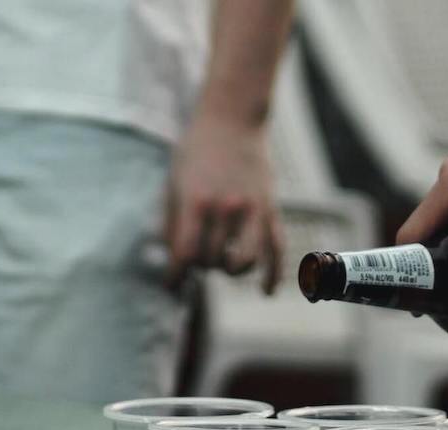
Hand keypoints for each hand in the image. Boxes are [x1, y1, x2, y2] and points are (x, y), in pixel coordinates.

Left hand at [162, 115, 283, 294]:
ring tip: (224, 263)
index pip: (185, 253)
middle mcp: (226, 208)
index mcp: (196, 201)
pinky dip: (273, 275)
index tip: (172, 284)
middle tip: (197, 256)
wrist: (231, 120)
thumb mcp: (173, 183)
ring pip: (244, 261)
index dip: (175, 275)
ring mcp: (252, 210)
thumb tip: (172, 259)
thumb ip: (171, 222)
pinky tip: (265, 292)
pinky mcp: (270, 209)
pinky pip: (276, 250)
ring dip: (230, 270)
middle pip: (212, 259)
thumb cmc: (196, 152)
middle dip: (201, 265)